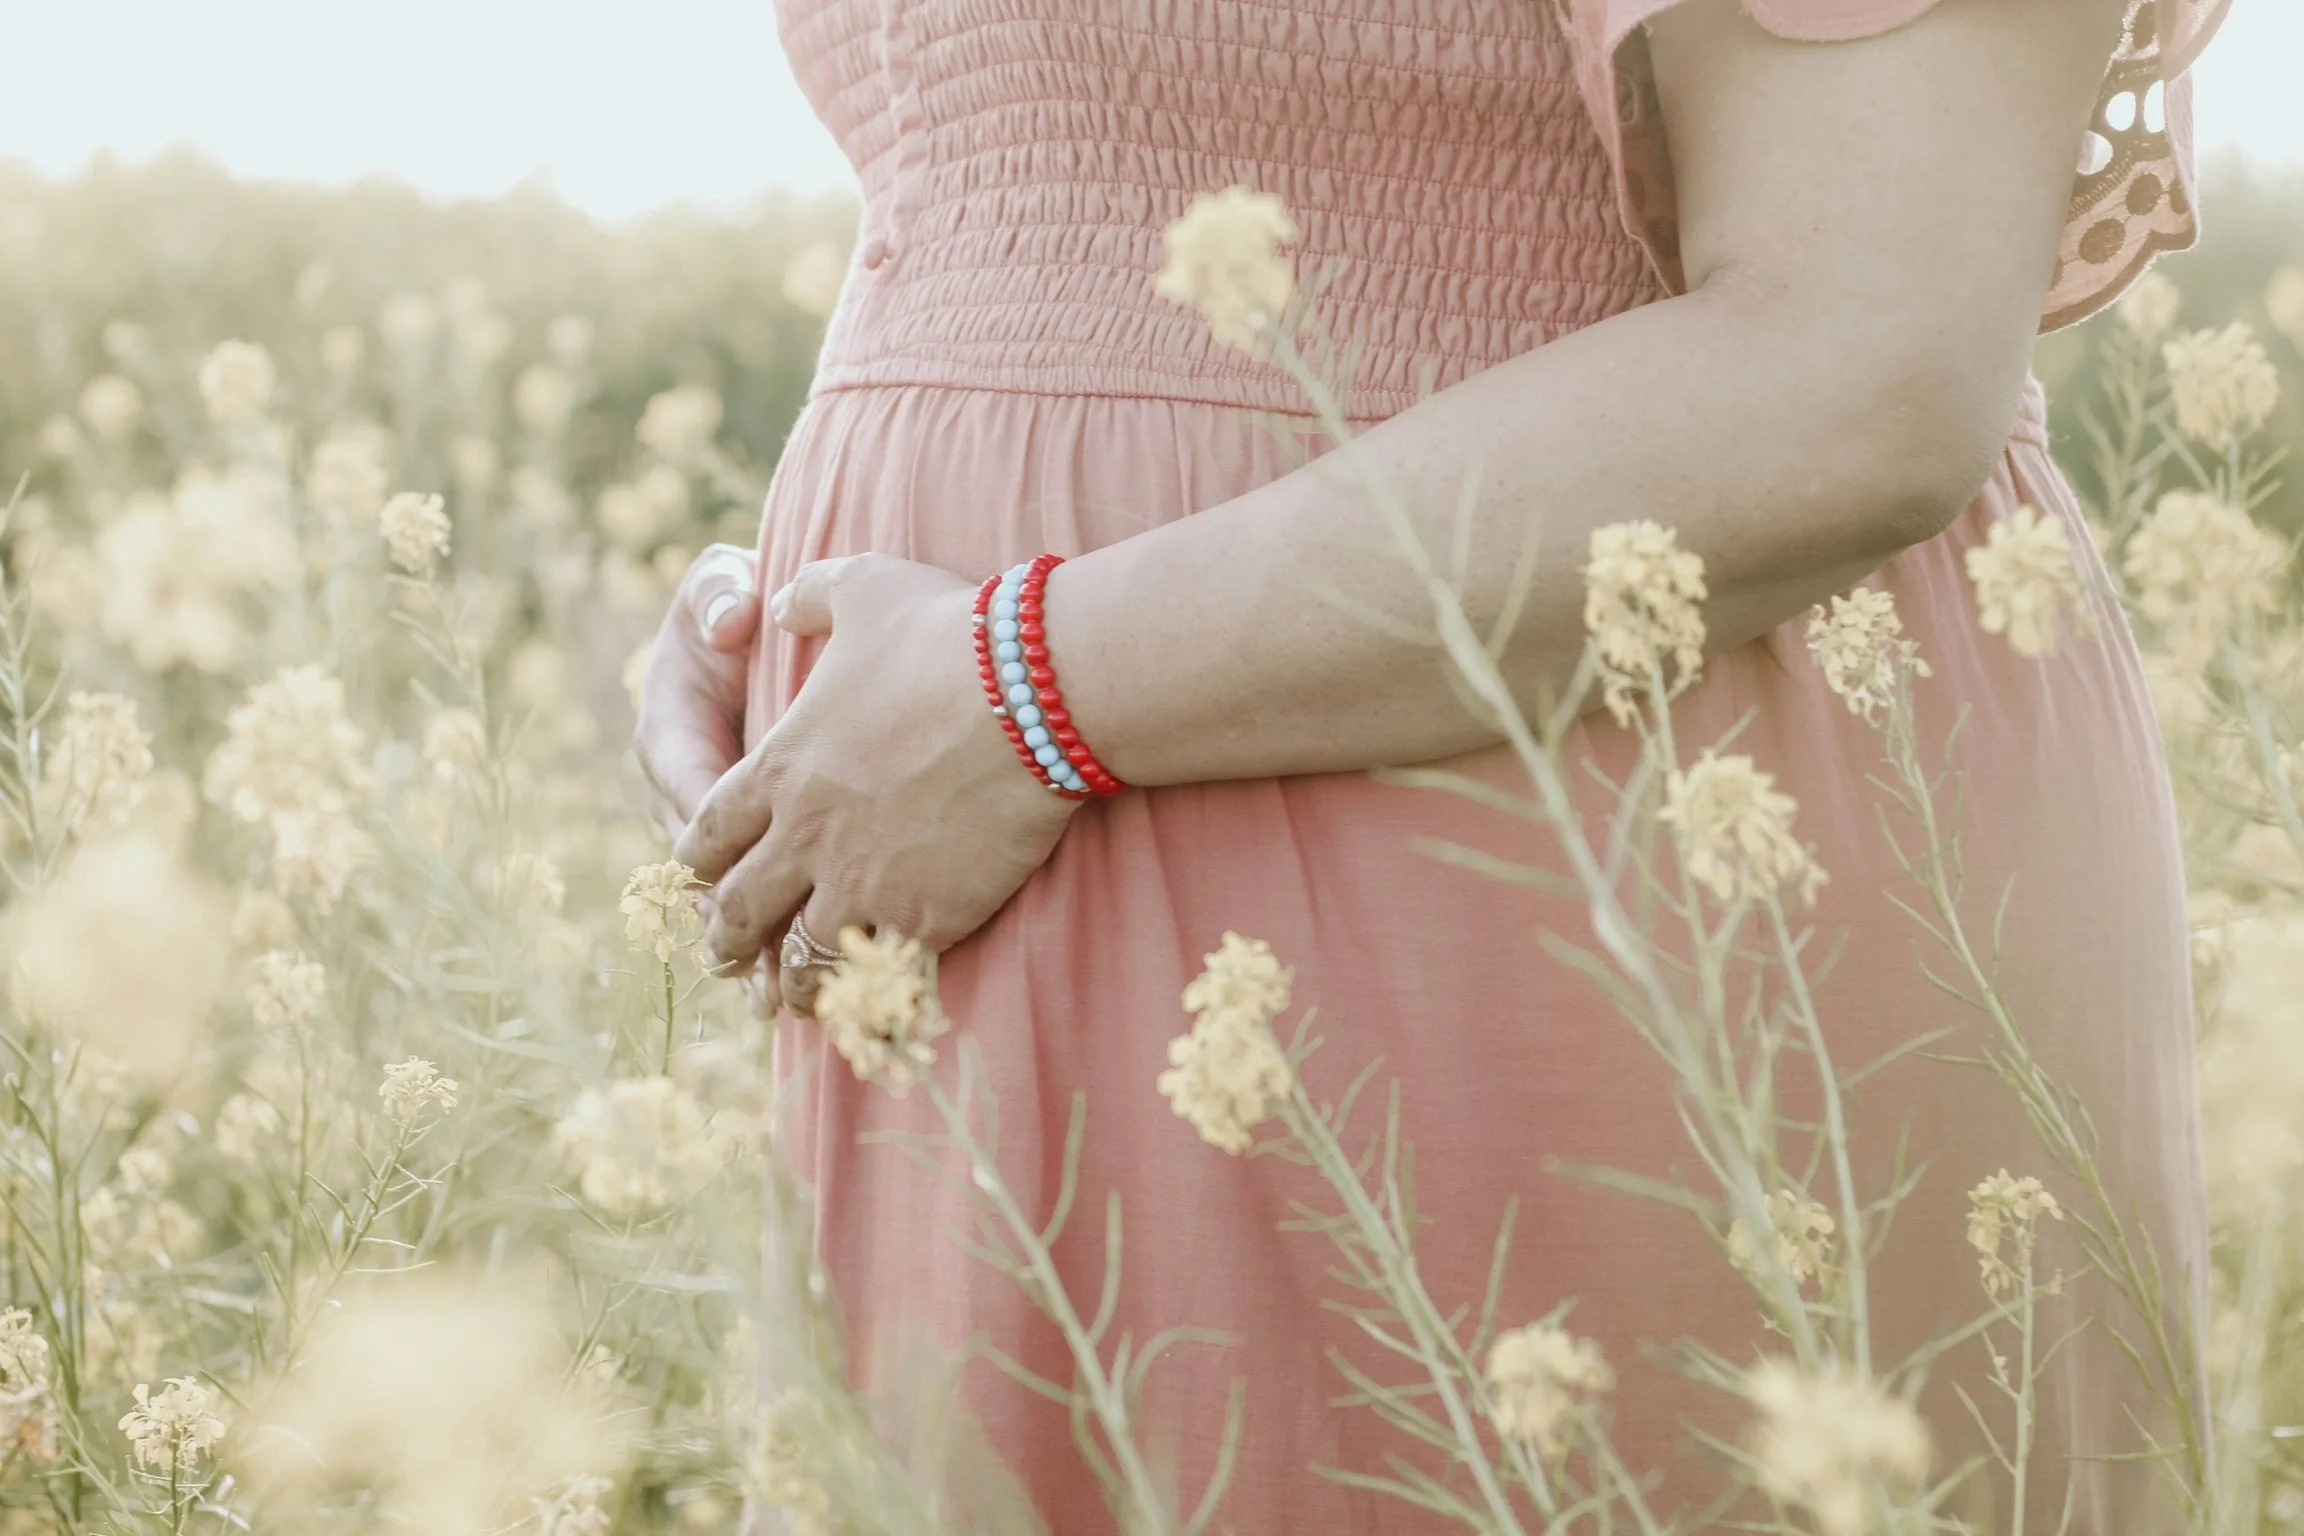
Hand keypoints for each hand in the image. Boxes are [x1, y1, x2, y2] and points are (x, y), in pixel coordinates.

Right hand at [632, 543, 778, 1015]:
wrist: (770, 630)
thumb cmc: (748, 608)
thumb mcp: (726, 588)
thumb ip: (721, 596)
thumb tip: (734, 618)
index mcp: (672, 731)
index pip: (687, 784)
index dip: (708, 826)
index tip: (735, 866)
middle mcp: (689, 789)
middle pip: (704, 865)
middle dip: (726, 915)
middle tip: (751, 961)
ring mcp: (725, 826)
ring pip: (732, 897)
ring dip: (754, 948)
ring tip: (776, 1000)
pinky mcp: (759, 846)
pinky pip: (768, 899)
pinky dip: (785, 942)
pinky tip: (807, 991)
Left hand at [673, 553, 1080, 1017]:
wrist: (1037, 692)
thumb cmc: (952, 634)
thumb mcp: (863, 586)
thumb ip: (808, 596)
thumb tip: (777, 599)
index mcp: (780, 768)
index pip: (707, 835)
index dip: (699, 864)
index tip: (706, 879)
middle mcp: (805, 836)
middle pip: (739, 910)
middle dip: (729, 938)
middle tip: (730, 956)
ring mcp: (863, 883)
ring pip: (800, 957)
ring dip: (793, 977)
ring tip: (797, 993)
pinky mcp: (924, 915)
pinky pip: (874, 973)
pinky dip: (865, 989)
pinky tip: (871, 996)